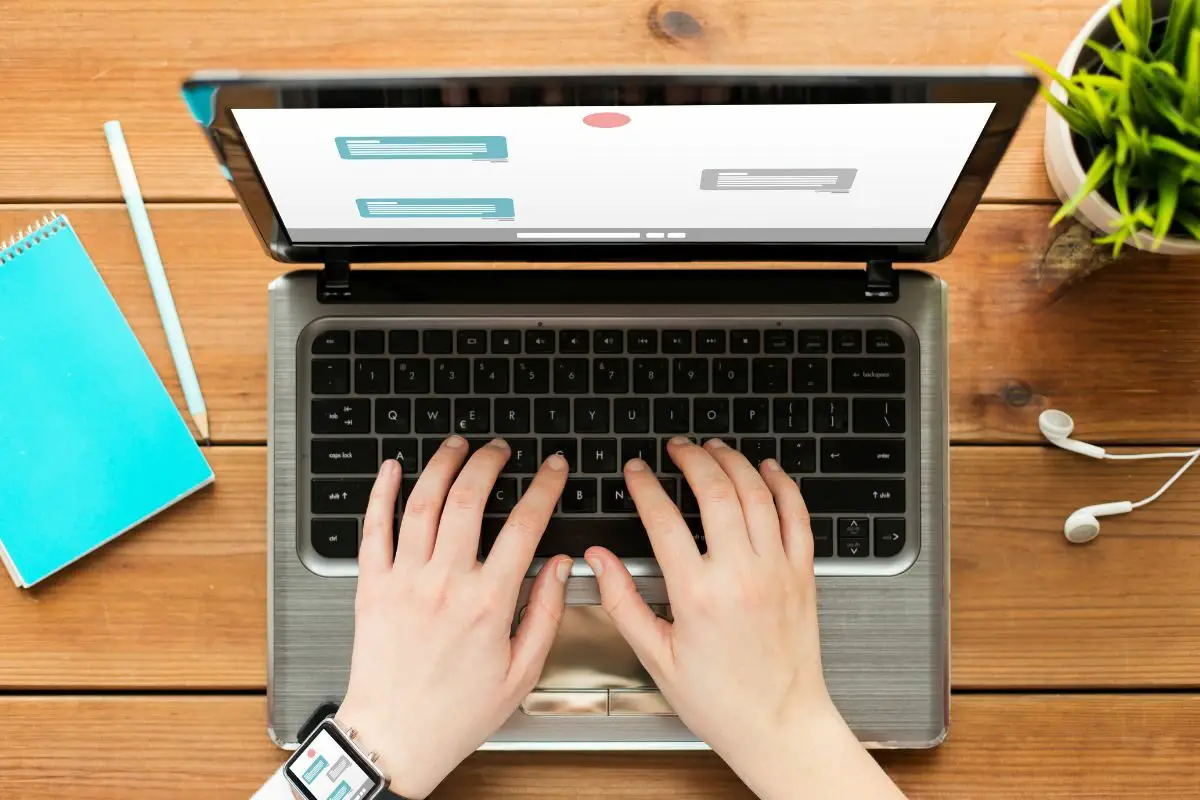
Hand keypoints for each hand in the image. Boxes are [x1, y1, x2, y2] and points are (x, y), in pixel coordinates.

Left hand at [337, 436, 569, 798]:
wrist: (394, 738)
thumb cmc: (455, 713)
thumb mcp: (521, 672)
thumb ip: (546, 612)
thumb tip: (562, 565)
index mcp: (488, 603)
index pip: (525, 525)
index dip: (545, 487)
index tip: (554, 469)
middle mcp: (444, 583)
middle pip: (469, 499)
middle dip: (490, 462)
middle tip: (501, 450)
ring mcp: (403, 581)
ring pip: (422, 502)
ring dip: (442, 464)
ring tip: (457, 446)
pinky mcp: (371, 586)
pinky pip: (374, 527)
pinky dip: (383, 491)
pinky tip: (393, 469)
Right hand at [585, 437, 903, 799]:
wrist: (780, 725)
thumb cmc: (721, 700)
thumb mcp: (656, 657)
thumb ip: (622, 601)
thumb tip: (598, 560)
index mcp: (697, 595)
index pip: (663, 519)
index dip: (644, 486)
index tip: (636, 471)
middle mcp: (740, 574)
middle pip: (715, 491)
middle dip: (691, 459)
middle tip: (675, 448)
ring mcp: (776, 570)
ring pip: (756, 493)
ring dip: (733, 462)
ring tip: (713, 449)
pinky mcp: (802, 575)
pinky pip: (797, 515)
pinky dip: (782, 485)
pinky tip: (766, 470)